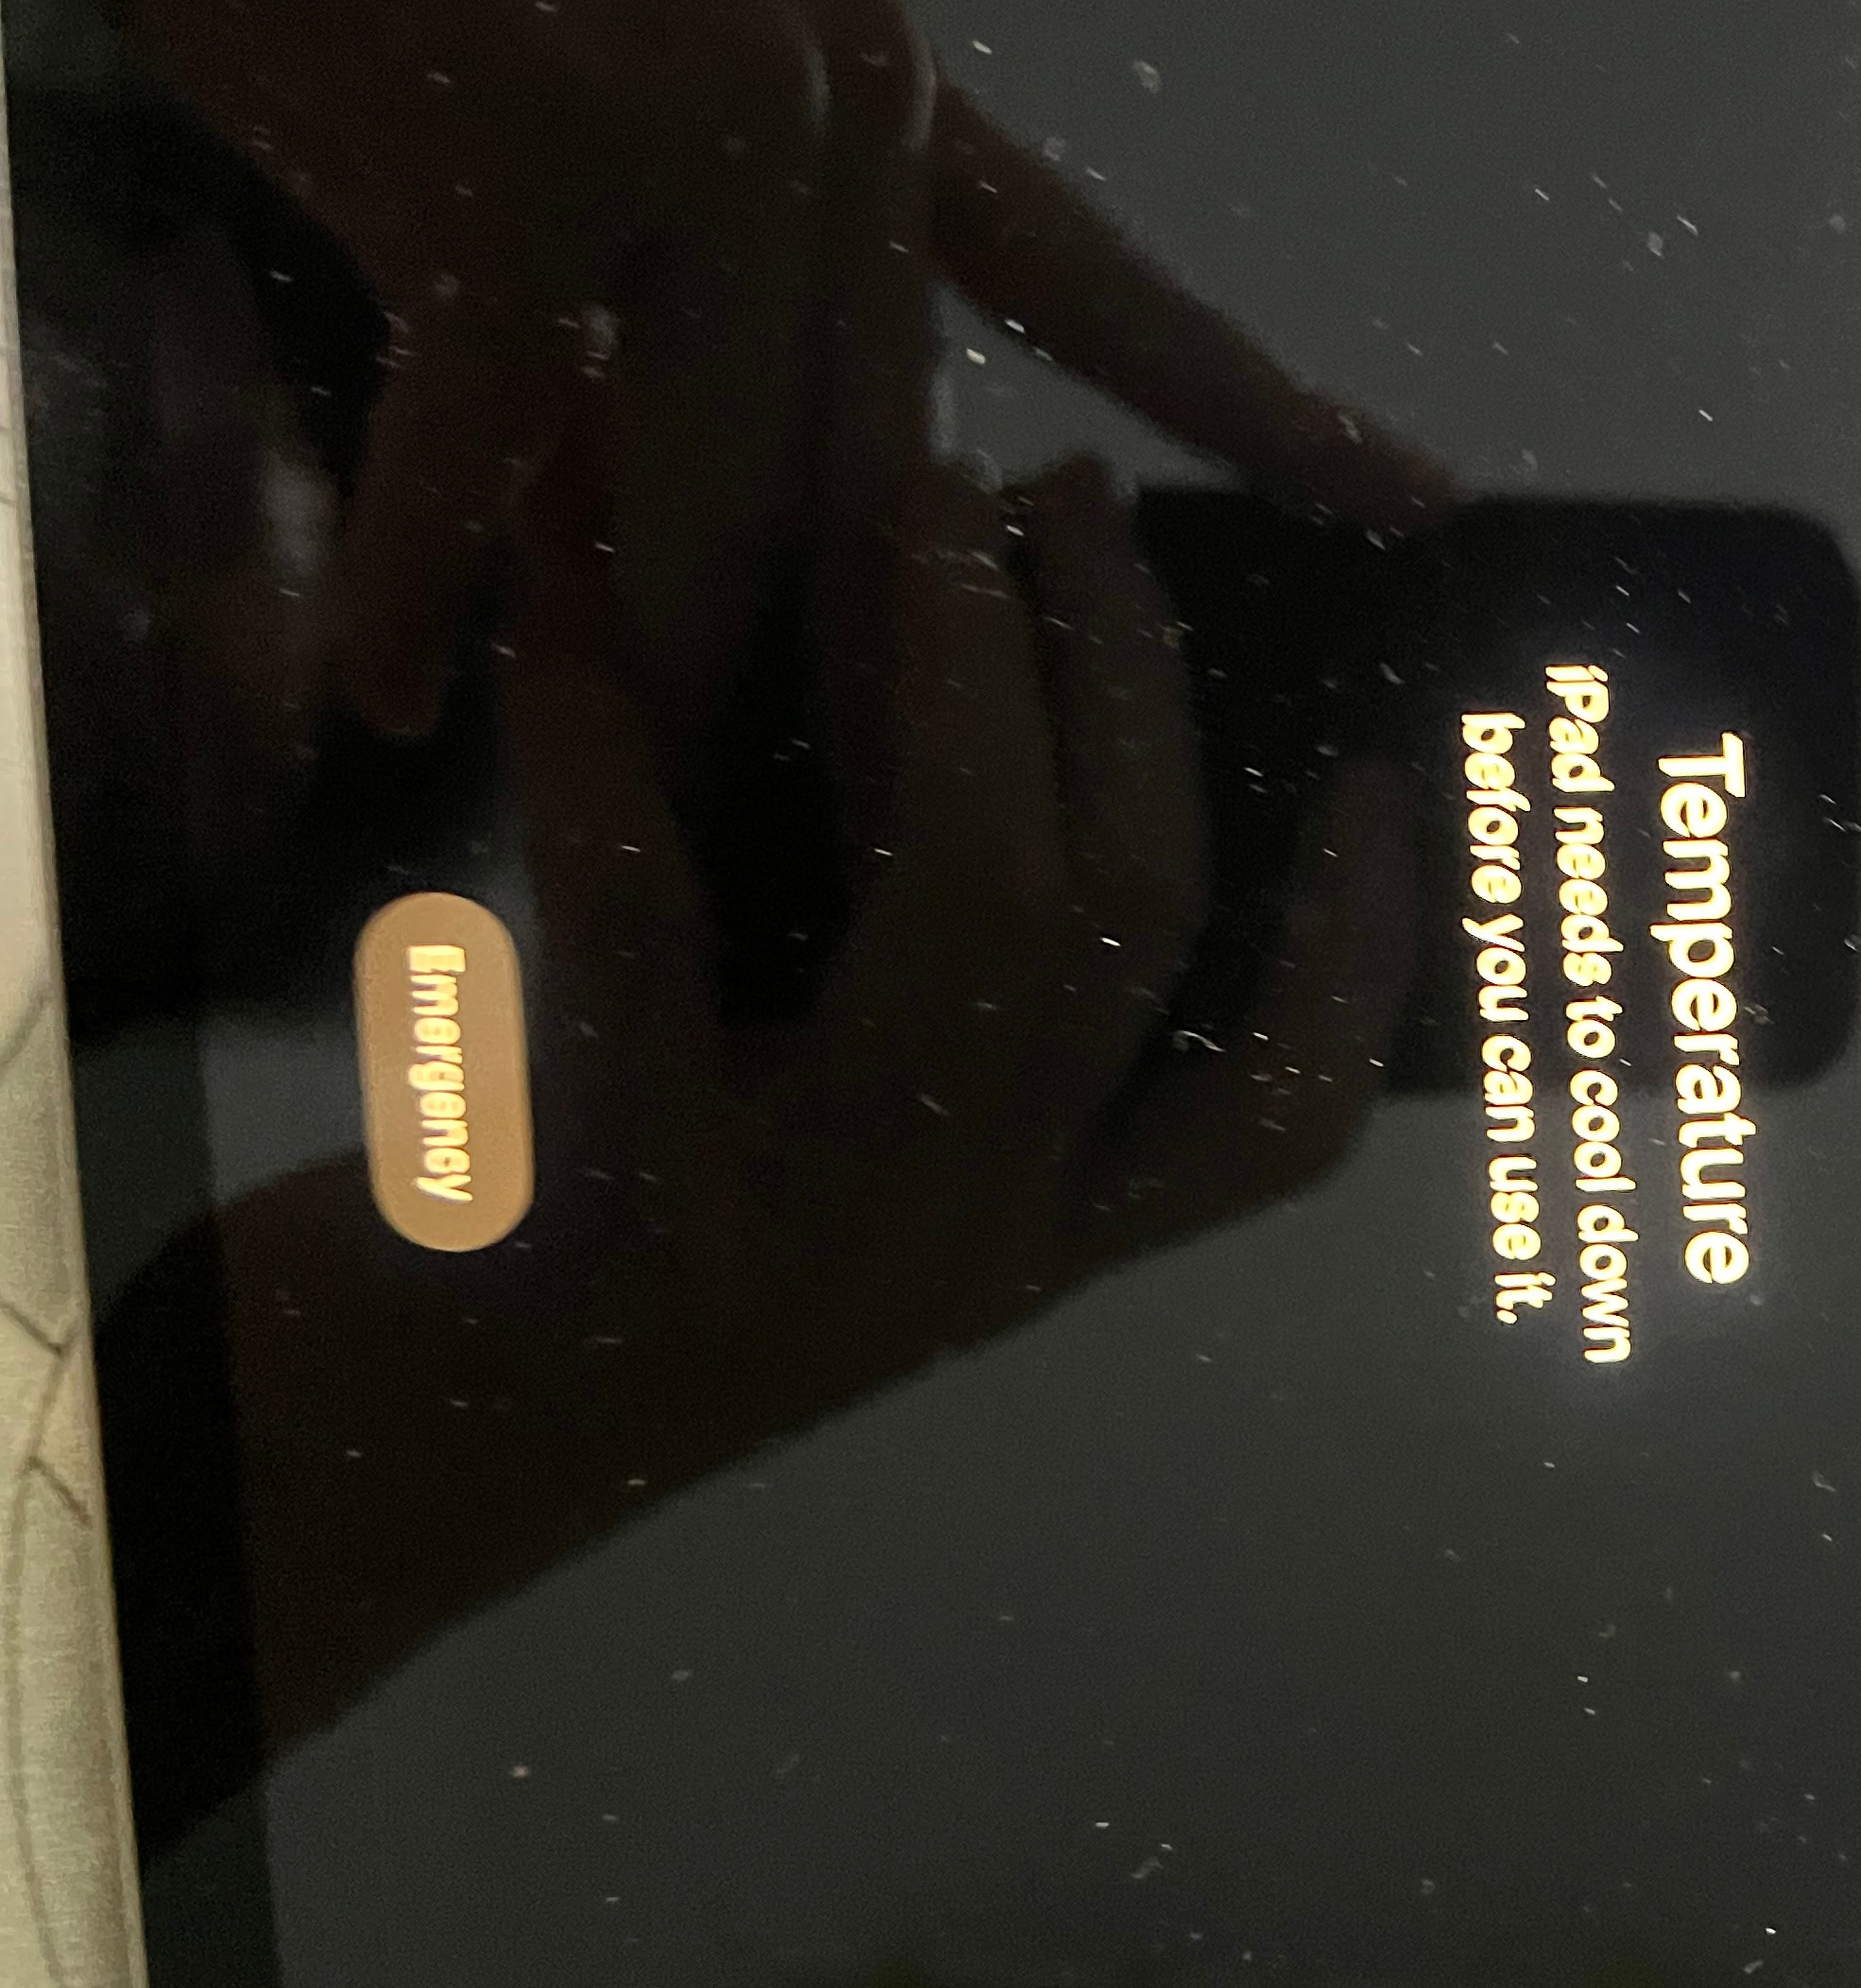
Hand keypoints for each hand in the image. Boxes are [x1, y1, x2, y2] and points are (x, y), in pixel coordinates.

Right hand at [111, 0, 1447, 758]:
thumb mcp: (631, 75)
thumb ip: (702, 275)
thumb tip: (691, 479)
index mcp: (889, 99)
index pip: (1106, 288)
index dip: (1256, 404)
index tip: (1411, 493)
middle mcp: (837, 121)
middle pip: (876, 472)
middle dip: (872, 674)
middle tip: (880, 836)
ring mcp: (698, 148)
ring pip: (714, 501)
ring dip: (646, 661)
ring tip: (613, 780)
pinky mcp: (523, 187)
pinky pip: (490, 459)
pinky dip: (420, 586)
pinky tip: (385, 690)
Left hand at [214, 437, 1417, 1740]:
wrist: (346, 1489)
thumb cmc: (568, 1292)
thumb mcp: (788, 1183)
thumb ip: (908, 1039)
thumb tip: (997, 769)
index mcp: (1015, 1252)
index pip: (1268, 1129)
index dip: (1358, 960)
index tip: (1387, 789)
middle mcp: (951, 1251)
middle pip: (1125, 937)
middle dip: (1128, 688)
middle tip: (1076, 498)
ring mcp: (801, 1235)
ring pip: (969, 921)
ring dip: (958, 680)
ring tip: (924, 508)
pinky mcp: (609, 1200)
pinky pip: (645, 926)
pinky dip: (608, 741)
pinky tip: (566, 590)